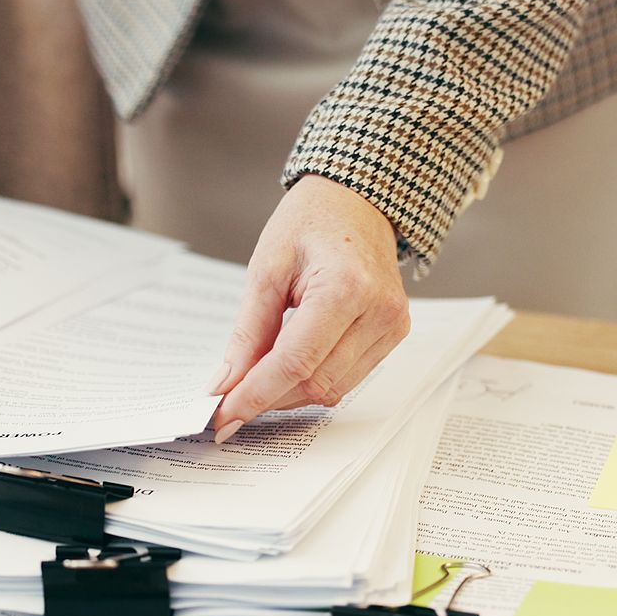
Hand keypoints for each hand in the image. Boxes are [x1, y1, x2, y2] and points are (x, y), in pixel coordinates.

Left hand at [210, 175, 410, 442]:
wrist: (356, 200)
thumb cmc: (310, 221)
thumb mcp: (265, 269)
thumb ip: (247, 333)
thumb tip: (225, 384)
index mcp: (346, 287)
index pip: (295, 362)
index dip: (255, 394)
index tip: (221, 415)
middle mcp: (379, 311)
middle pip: (316, 382)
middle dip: (269, 398)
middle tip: (229, 401)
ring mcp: (393, 325)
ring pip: (334, 389)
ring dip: (290, 394)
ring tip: (256, 381)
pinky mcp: (395, 333)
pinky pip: (350, 377)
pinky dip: (314, 380)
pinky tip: (289, 367)